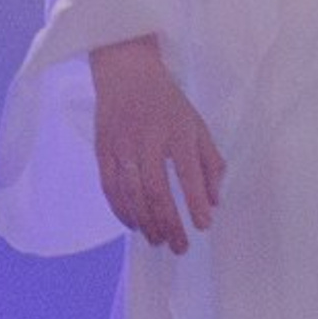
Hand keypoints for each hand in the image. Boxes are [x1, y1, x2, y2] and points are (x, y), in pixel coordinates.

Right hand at [90, 34, 222, 252]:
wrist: (126, 71)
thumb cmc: (167, 102)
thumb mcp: (197, 126)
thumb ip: (210, 163)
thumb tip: (215, 202)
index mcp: (177, 131)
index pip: (188, 173)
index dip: (196, 202)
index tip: (203, 226)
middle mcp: (147, 139)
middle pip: (156, 190)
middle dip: (169, 223)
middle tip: (180, 247)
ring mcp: (121, 145)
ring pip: (131, 193)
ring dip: (145, 222)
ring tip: (158, 241)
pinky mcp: (102, 148)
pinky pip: (109, 186)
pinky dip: (121, 210)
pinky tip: (133, 224)